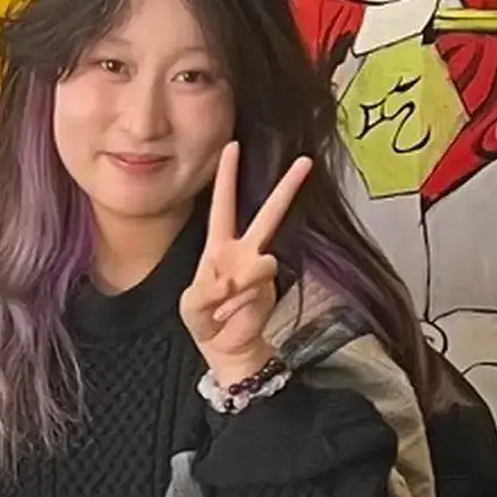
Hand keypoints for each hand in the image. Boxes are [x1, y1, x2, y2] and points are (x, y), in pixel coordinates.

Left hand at [180, 144, 311, 379]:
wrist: (228, 350)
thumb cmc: (205, 321)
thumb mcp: (191, 304)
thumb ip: (206, 291)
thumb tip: (229, 282)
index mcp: (219, 245)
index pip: (224, 203)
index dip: (227, 176)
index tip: (233, 146)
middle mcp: (244, 252)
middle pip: (269, 214)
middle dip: (287, 188)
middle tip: (305, 161)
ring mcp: (260, 271)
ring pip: (262, 262)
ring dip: (238, 287)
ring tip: (222, 307)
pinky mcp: (270, 290)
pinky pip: (256, 289)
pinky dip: (239, 304)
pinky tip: (231, 315)